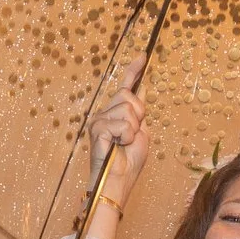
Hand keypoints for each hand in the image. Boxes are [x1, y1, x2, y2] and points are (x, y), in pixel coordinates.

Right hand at [85, 57, 150, 210]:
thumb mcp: (141, 133)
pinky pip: (122, 124)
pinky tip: (117, 146)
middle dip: (138, 116)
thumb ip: (139, 113)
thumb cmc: (129, 163)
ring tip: (123, 144)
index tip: (143, 56)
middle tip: (131, 136)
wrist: (119, 182)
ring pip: (127, 109)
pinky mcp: (96, 129)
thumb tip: (142, 89)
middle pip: (128, 96)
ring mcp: (98, 121)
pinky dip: (126, 136)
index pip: (125, 88)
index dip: (133, 71)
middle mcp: (104, 114)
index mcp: (116, 115)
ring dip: (132, 129)